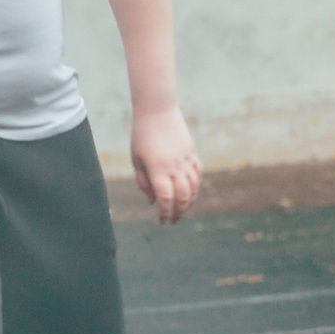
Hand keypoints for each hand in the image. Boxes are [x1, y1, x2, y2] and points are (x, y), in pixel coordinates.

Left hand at [131, 106, 201, 223]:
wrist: (158, 112)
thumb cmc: (142, 136)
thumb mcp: (137, 160)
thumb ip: (144, 181)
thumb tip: (152, 200)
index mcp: (158, 170)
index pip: (165, 198)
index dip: (165, 213)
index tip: (162, 221)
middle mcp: (175, 167)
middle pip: (182, 197)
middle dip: (178, 212)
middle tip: (173, 221)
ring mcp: (186, 160)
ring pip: (193, 188)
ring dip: (189, 203)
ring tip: (182, 210)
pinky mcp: (193, 153)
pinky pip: (198, 175)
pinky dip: (196, 187)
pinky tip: (190, 193)